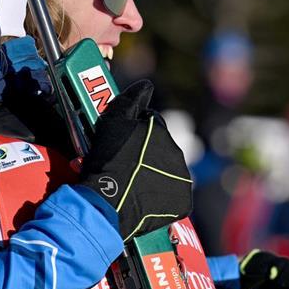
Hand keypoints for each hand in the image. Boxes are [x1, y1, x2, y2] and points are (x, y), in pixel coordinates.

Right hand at [76, 80, 192, 240]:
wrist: (108, 203)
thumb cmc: (106, 162)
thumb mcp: (110, 123)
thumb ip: (130, 100)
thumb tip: (146, 85)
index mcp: (160, 131)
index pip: (150, 122)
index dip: (133, 129)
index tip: (119, 142)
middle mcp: (177, 153)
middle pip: (159, 147)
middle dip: (145, 152)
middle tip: (123, 164)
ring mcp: (181, 179)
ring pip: (166, 170)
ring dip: (152, 173)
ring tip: (130, 183)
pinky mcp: (182, 202)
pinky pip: (172, 195)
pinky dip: (159, 196)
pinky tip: (141, 198)